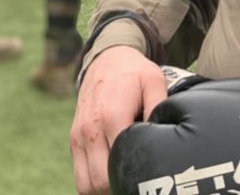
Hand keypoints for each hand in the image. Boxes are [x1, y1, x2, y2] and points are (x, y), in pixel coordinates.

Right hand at [69, 46, 166, 194]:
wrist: (106, 58)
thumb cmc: (134, 72)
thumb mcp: (154, 81)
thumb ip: (159, 107)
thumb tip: (165, 135)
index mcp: (112, 116)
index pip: (116, 166)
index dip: (134, 176)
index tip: (149, 176)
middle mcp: (90, 130)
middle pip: (99, 181)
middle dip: (119, 185)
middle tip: (139, 180)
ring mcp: (78, 136)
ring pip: (85, 184)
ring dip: (103, 187)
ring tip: (125, 179)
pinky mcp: (73, 139)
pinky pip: (78, 174)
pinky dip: (92, 181)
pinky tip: (112, 174)